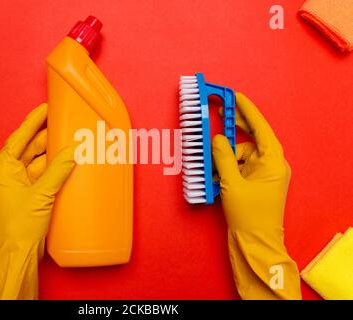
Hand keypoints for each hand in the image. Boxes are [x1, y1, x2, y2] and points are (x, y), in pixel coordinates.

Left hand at [0, 103, 74, 246]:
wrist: (18, 253)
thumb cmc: (19, 226)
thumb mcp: (41, 194)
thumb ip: (58, 170)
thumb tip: (73, 150)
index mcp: (4, 170)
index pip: (18, 139)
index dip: (31, 123)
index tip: (44, 109)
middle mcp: (10, 176)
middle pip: (29, 148)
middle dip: (45, 136)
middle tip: (62, 123)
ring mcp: (21, 186)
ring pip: (38, 162)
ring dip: (53, 153)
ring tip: (69, 139)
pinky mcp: (32, 196)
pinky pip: (45, 175)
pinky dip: (56, 168)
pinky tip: (68, 162)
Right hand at [213, 92, 289, 231]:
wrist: (254, 244)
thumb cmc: (249, 216)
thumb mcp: (232, 183)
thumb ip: (223, 157)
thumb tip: (217, 139)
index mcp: (273, 162)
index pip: (261, 127)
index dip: (247, 110)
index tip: (235, 95)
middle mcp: (271, 165)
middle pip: (251, 138)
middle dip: (234, 128)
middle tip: (219, 114)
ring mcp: (263, 174)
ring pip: (241, 154)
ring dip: (225, 156)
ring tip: (211, 165)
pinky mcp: (254, 183)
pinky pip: (239, 167)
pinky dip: (226, 168)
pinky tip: (215, 175)